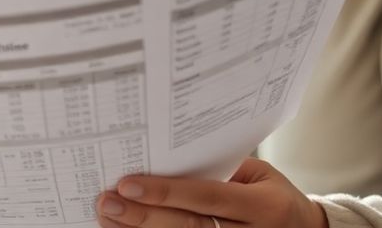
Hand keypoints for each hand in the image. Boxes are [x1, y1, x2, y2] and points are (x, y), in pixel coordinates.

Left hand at [97, 158, 328, 227]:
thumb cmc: (273, 195)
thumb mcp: (258, 177)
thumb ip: (217, 172)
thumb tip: (162, 160)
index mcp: (263, 206)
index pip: (207, 197)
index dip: (167, 192)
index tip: (128, 183)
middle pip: (189, 227)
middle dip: (143, 215)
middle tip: (108, 202)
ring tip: (109, 216)